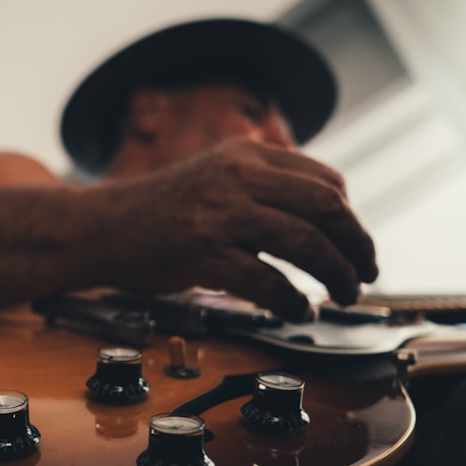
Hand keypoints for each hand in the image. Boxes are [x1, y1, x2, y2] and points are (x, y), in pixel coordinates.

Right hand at [85, 139, 377, 320]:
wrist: (99, 226)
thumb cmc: (159, 211)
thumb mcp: (215, 177)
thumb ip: (262, 187)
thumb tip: (322, 220)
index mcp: (247, 155)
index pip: (325, 180)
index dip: (351, 217)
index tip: (355, 244)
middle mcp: (238, 177)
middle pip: (326, 207)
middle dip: (357, 245)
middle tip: (366, 273)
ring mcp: (220, 214)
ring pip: (305, 243)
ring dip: (335, 275)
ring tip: (342, 295)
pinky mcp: (202, 253)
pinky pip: (266, 281)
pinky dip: (292, 301)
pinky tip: (299, 310)